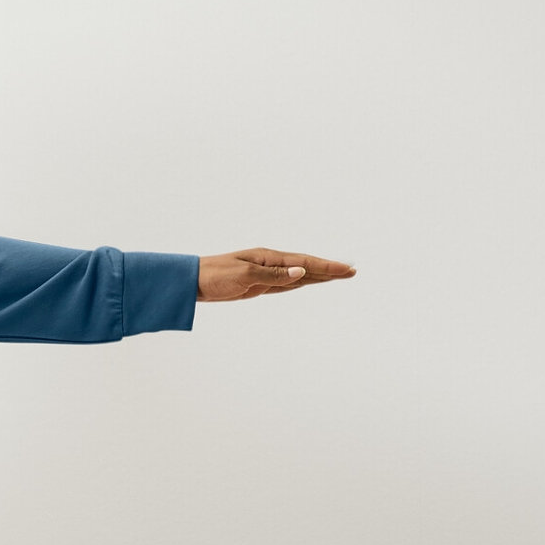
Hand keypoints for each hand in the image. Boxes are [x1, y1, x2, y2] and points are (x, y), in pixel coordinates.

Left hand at [198, 249, 354, 301]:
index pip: (305, 263)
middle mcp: (271, 264)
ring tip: (338, 276)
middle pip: (307, 268)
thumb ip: (273, 275)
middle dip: (330, 270)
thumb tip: (301, 273)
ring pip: (298, 277)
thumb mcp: (244, 275)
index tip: (348, 270)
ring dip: (318, 277)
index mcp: (269, 258)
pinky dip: (300, 284)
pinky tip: (309, 283)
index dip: (328, 267)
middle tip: (353, 272)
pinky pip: (285, 285)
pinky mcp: (257, 286)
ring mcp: (265, 275)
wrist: (192, 282)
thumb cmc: (215, 275)